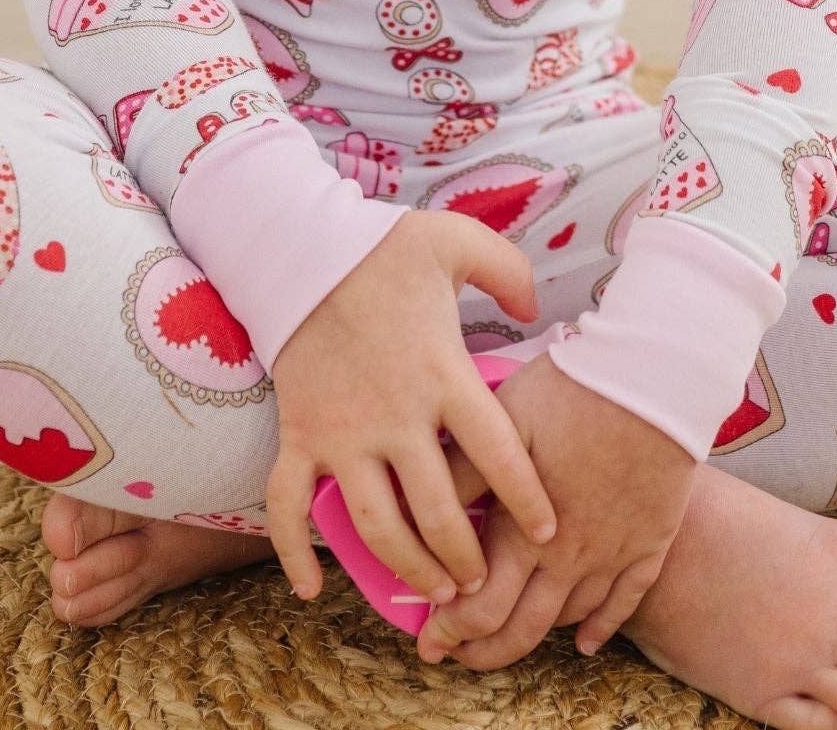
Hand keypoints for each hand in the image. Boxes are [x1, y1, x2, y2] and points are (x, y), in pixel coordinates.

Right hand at [264, 209, 561, 617]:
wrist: (301, 248)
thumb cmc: (383, 248)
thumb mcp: (457, 243)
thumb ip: (508, 271)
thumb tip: (535, 307)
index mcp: (442, 373)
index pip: (496, 453)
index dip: (526, 500)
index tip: (547, 533)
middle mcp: (394, 415)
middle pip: (438, 511)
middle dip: (467, 559)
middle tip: (485, 583)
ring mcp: (342, 432)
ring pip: (376, 526)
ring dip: (407, 569)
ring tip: (435, 593)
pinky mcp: (299, 435)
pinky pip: (289, 506)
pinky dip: (293, 554)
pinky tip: (311, 592)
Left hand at [416, 347, 699, 669]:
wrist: (652, 380)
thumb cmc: (572, 392)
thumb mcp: (502, 420)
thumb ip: (463, 468)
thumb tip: (418, 499)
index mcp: (527, 532)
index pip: (481, 608)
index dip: (450, 630)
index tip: (427, 635)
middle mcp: (570, 558)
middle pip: (520, 630)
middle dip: (480, 650)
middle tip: (454, 653)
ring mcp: (613, 555)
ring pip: (567, 621)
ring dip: (531, 638)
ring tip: (503, 640)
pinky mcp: (650, 542)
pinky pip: (625, 604)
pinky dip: (600, 629)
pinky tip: (584, 642)